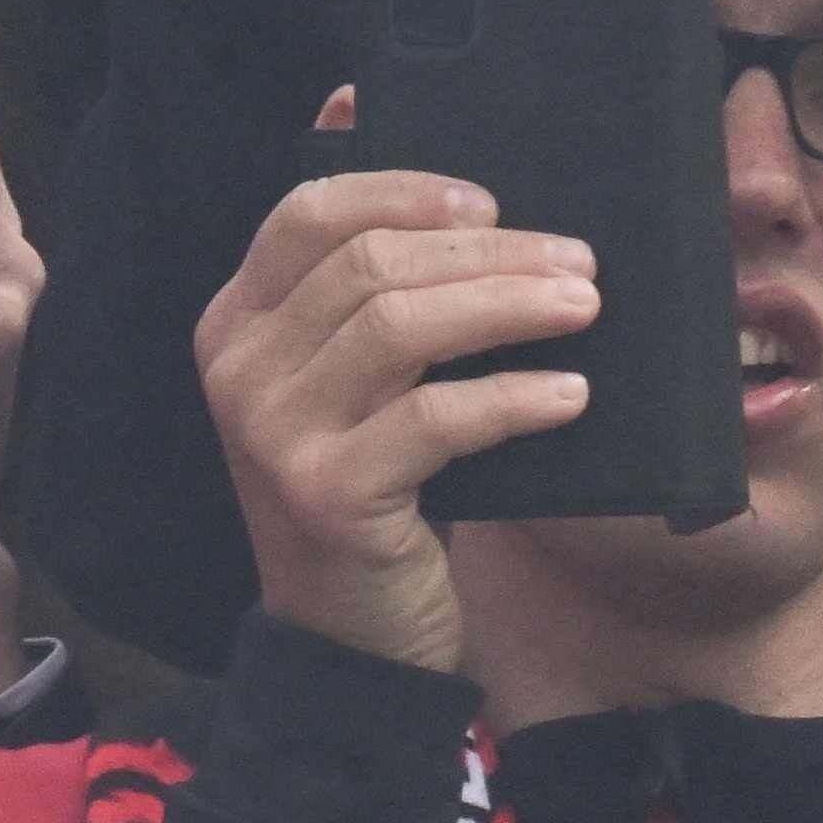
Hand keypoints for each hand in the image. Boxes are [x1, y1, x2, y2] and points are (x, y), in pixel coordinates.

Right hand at [195, 162, 597, 674]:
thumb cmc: (374, 482)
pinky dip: (512, 397)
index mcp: (238, 320)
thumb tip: (470, 202)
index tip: (491, 200)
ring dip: (508, 306)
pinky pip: (434, 417)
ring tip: (583, 308)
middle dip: (487, 252)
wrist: (349, 632)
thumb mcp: (353, 381)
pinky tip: (570, 395)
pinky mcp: (326, 493)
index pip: (308, 212)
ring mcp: (274, 432)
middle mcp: (241, 368)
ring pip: (400, 325)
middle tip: (577, 262)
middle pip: (370, 264)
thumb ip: (373, 295)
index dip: (403, 191)